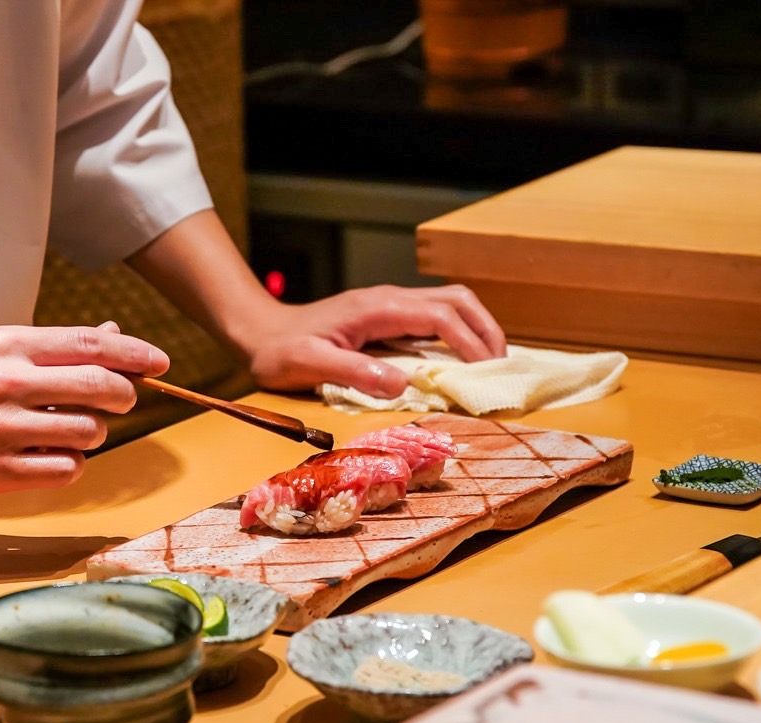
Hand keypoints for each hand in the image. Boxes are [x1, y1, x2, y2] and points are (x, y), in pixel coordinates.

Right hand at [0, 323, 168, 499]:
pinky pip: (64, 470)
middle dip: (123, 395)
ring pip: (86, 432)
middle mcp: (4, 384)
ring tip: (69, 431)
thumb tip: (111, 337)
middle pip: (98, 388)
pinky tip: (50, 457)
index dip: (133, 354)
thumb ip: (49, 347)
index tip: (159, 362)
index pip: (87, 345)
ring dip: (92, 434)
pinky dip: (69, 465)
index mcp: (5, 347)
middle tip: (122, 400)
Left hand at [238, 284, 505, 396]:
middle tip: (502, 367)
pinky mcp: (386, 318)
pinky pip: (434, 319)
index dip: (470, 341)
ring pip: (450, 305)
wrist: (258, 333)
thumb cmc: (279, 351)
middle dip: (486, 330)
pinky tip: (460, 362)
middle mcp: (389, 301)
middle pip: (457, 300)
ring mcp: (389, 307)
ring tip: (490, 365)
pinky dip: (458, 335)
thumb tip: (401, 384)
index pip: (441, 316)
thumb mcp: (309, 364)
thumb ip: (353, 372)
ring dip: (476, 329)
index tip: (487, 371)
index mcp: (377, 309)